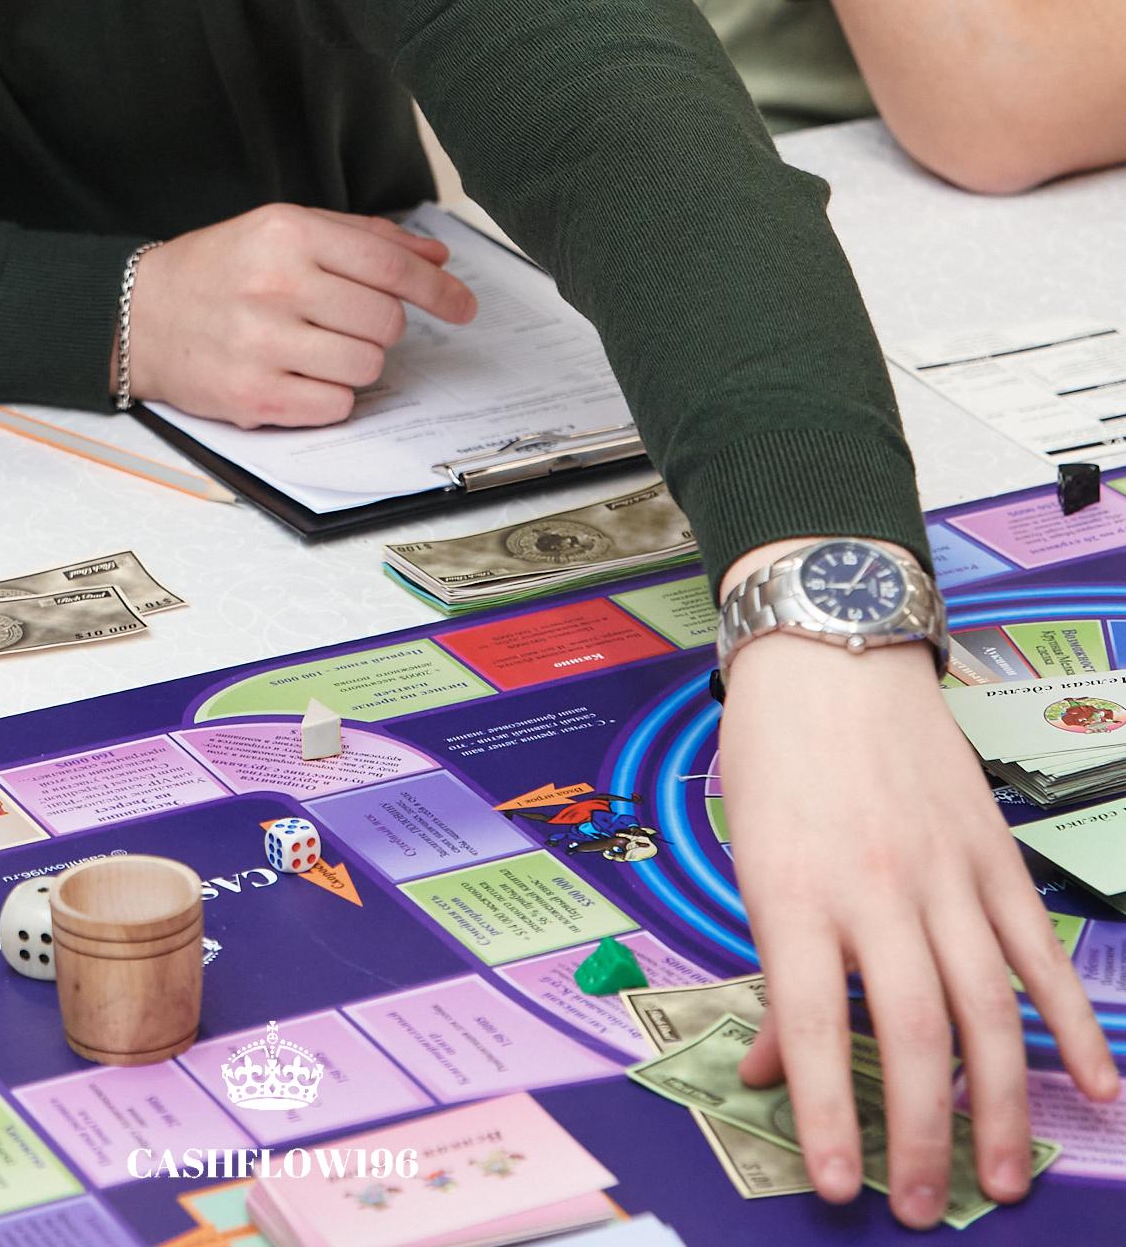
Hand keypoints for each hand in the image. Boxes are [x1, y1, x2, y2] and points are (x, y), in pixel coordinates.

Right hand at [127, 204, 476, 425]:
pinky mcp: (254, 396)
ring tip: (318, 348)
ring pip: (367, 367)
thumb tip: (434, 255)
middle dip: (381, 327)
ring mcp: (263, 344)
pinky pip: (336, 406)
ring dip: (357, 362)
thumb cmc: (219, 269)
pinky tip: (300, 375)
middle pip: (386, 322)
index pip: (391, 267)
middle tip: (348, 322)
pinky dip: (331, 396)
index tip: (463, 306)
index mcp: (289, 235)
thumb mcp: (283, 229)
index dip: (439, 290)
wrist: (139, 314)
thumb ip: (362, 238)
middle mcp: (277, 285)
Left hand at [720, 613, 1116, 1227]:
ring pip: (986, 1005)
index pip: (810, 1020)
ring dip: (1001, 1103)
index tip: (840, 1185)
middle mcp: (873, 884)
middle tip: (924, 1206)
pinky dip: (1071, 1020)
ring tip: (1002, 1179)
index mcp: (794, 888)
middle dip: (921, 1132)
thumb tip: (772, 1072)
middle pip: (911, 1029)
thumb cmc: (775, 752)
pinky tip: (1096, 1083)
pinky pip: (1038, 949)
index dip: (826, 1111)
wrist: (832, 648)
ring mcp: (943, 870)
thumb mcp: (748, 856)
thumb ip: (771, 968)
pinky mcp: (992, 853)